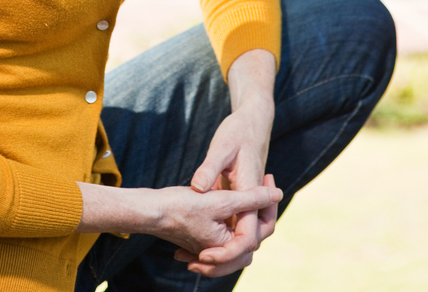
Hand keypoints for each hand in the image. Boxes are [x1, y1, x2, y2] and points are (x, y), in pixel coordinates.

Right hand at [76, 179, 280, 259]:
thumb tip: (278, 193)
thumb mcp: (220, 198)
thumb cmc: (180, 205)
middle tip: (263, 179)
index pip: (261, 231)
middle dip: (259, 209)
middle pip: (252, 232)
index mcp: (229, 245)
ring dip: (246, 211)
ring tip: (249, 186)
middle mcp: (221, 249)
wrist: (149, 210)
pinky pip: (224, 228)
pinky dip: (231, 214)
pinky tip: (229, 193)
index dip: (268, 205)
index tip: (268, 178)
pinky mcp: (202, 237)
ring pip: (238, 230)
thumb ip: (250, 197)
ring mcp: (211, 245)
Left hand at [176, 48, 278, 276]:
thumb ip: (210, 168)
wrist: (252, 122)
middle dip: (224, 261)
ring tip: (187, 258)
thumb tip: (197, 187)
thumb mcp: (221, 146)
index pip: (249, 235)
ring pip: (240, 240)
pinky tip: (190, 243)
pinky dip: (217, 241)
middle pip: (247, 246)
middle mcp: (252, 203)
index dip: (228, 251)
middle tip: (195, 263)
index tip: (205, 256)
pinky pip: (232, 228)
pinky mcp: (238, 201)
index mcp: (250, 193)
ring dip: (219, 254)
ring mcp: (247, 203)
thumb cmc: (238, 132)